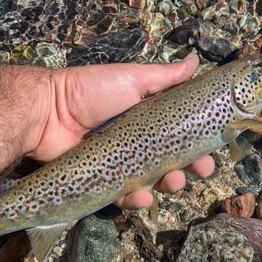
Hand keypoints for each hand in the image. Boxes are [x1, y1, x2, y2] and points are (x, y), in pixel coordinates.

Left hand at [26, 54, 214, 209]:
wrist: (47, 111)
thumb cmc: (90, 91)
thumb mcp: (131, 78)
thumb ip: (164, 76)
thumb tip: (196, 62)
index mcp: (146, 119)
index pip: (179, 134)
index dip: (197, 142)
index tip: (213, 148)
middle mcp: (136, 142)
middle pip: (170, 160)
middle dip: (189, 167)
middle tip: (201, 170)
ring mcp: (120, 163)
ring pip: (151, 181)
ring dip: (168, 185)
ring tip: (174, 182)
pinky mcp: (103, 181)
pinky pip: (123, 195)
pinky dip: (136, 200)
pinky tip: (144, 197)